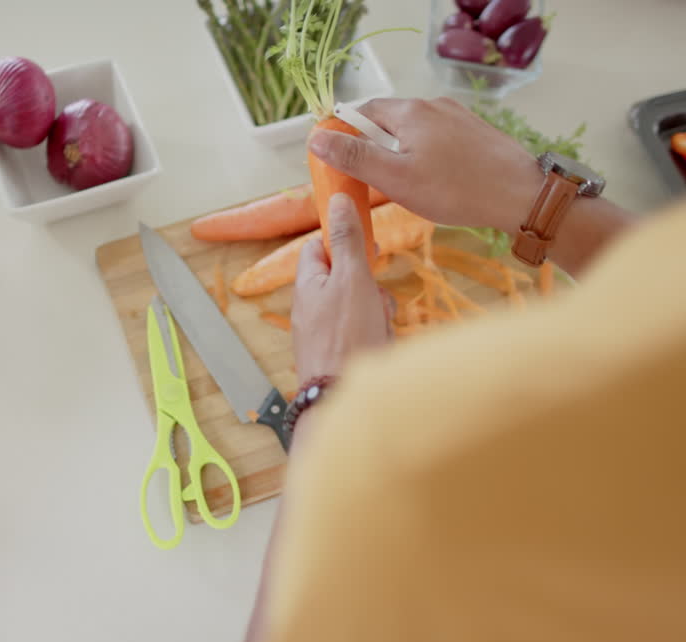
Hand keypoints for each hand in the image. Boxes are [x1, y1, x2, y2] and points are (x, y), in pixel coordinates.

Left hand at [292, 193, 393, 384]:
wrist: (343, 397)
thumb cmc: (346, 336)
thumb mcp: (351, 278)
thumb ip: (348, 240)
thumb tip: (338, 200)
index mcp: (307, 283)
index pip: (319, 247)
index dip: (344, 241)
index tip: (367, 244)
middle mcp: (313, 307)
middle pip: (348, 277)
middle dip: (371, 285)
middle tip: (375, 297)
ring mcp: (327, 332)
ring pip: (363, 305)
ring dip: (378, 311)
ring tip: (377, 326)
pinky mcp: (342, 352)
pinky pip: (367, 331)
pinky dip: (378, 334)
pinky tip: (379, 345)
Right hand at [308, 97, 542, 233]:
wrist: (521, 195)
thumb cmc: (456, 189)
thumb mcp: (396, 178)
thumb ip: (354, 157)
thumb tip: (316, 138)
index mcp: (409, 111)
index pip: (361, 111)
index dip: (344, 134)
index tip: (337, 161)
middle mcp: (433, 105)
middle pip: (388, 120)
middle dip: (372, 146)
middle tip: (369, 180)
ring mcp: (457, 116)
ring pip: (414, 130)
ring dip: (399, 152)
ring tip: (402, 184)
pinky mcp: (474, 132)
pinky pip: (437, 138)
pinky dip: (424, 155)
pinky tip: (433, 181)